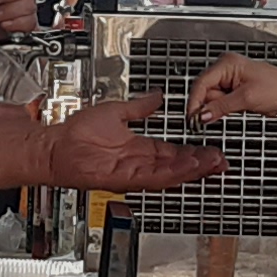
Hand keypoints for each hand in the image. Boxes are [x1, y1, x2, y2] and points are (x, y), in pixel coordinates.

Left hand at [36, 94, 226, 190]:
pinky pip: (153, 178)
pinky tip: (187, 168)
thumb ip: (139, 107)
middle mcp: (138, 162)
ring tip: (211, 163)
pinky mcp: (124, 178)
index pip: (172, 152)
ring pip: (170, 174)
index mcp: (138, 147)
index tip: (210, 149)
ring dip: (191, 169)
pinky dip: (171, 173)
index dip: (193, 152)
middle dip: (200, 164)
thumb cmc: (75, 132)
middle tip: (221, 161)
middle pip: (177, 166)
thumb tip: (155, 97)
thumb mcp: (116, 112)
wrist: (55, 145)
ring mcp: (132, 172)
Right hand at [185, 55, 276, 123]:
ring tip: (239, 107)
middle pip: (205, 91)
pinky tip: (239, 108)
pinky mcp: (236, 91)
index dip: (195, 102)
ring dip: (220, 108)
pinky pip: (222, 102)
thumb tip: (201, 115)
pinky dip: (226, 109)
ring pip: (213, 99)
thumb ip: (220, 107)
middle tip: (219, 114)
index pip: (201, 83)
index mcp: (228, 63)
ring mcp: (231, 79)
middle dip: (210, 105)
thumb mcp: (246, 99)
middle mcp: (227, 68)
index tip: (193, 118)